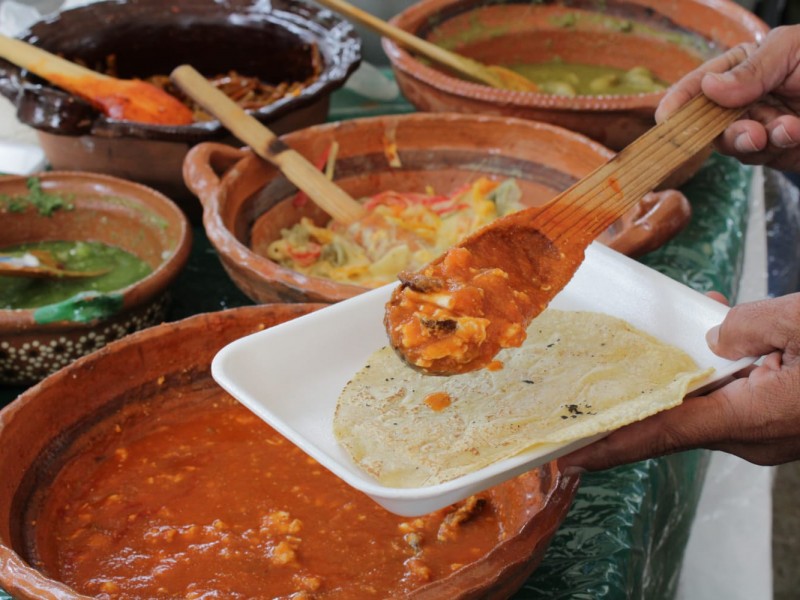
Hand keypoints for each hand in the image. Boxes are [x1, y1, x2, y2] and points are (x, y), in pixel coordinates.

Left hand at [558, 293, 799, 471]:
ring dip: (683, 370)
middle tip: (594, 371)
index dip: (609, 446)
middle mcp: (752, 435)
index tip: (568, 458)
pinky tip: (722, 335)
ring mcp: (765, 432)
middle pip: (675, 414)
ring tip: (677, 325)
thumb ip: (746, 325)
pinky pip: (731, 397)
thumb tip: (708, 338)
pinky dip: (717, 370)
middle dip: (638, 388)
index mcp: (750, 417)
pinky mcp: (777, 422)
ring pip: (705, 401)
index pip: (660, 433)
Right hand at [655, 25, 799, 173]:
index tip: (668, 118)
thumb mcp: (791, 50)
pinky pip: (764, 157)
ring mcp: (760, 126)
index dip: (679, 103)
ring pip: (735, 146)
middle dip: (724, 132)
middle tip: (749, 133)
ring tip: (783, 129)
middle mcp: (744, 100)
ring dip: (755, 141)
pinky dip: (778, 147)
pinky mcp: (779, 151)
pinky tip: (795, 132)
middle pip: (708, 126)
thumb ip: (750, 71)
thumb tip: (707, 87)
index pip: (697, 88)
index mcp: (740, 69)